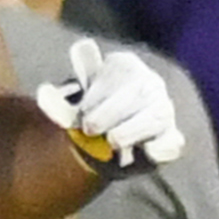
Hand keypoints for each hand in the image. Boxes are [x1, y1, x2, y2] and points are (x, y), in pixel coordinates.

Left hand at [36, 37, 184, 172]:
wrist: (103, 140)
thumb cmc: (90, 115)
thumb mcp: (72, 106)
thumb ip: (59, 103)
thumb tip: (45, 93)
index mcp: (124, 66)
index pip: (118, 73)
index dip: (98, 96)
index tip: (83, 113)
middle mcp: (149, 84)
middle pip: (139, 92)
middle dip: (111, 112)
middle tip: (90, 129)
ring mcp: (163, 110)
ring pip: (157, 116)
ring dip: (131, 130)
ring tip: (112, 141)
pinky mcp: (171, 138)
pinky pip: (173, 142)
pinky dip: (161, 148)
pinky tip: (145, 151)